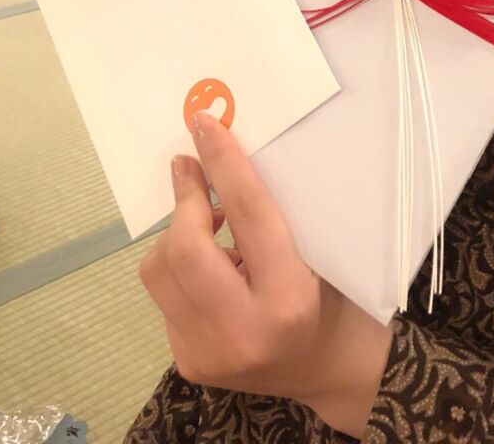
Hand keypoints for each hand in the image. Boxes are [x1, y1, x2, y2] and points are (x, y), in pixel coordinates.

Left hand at [139, 110, 393, 431]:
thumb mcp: (316, 249)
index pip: (248, 215)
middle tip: (190, 168)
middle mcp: (242, 331)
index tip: (204, 125)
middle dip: (184, 200)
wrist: (326, 367)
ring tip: (207, 225)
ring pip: (160, 271)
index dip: (224, 164)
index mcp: (289, 297)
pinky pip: (165, 296)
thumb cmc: (333, 295)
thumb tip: (217, 165)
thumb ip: (269, 215)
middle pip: (185, 249)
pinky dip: (180, 269)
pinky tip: (212, 269)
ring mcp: (208, 353)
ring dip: (177, 235)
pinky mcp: (188, 364)